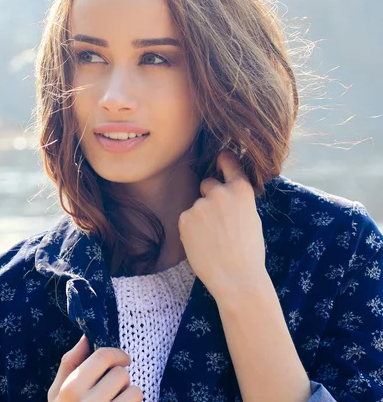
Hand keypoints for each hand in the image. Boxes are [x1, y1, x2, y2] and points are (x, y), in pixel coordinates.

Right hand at [48, 334, 142, 400]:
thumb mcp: (57, 392)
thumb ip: (70, 362)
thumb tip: (86, 335)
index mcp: (70, 389)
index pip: (103, 356)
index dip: (117, 354)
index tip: (122, 359)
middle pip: (121, 374)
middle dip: (121, 379)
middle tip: (113, 389)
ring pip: (135, 392)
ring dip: (131, 396)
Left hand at [178, 150, 267, 300]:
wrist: (237, 279)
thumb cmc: (248, 253)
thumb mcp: (251, 218)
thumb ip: (237, 200)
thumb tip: (225, 190)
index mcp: (241, 190)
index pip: (229, 162)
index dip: (224, 159)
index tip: (220, 156)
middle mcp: (220, 192)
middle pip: (207, 183)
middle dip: (210, 196)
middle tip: (219, 222)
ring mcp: (200, 204)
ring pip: (197, 205)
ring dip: (201, 216)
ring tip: (213, 239)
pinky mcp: (185, 217)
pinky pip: (187, 218)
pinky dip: (191, 229)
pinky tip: (203, 244)